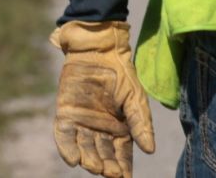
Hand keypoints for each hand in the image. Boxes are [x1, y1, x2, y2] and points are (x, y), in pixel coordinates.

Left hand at [51, 21, 155, 177]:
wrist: (100, 50)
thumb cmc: (122, 73)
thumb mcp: (135, 98)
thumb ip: (141, 123)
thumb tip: (150, 150)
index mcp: (119, 128)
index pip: (121, 154)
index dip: (124, 167)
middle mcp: (100, 129)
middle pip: (103, 154)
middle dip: (107, 166)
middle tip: (111, 174)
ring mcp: (82, 123)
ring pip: (85, 148)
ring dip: (89, 160)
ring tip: (96, 167)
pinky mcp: (66, 114)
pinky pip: (64, 136)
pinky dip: (67, 148)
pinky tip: (73, 160)